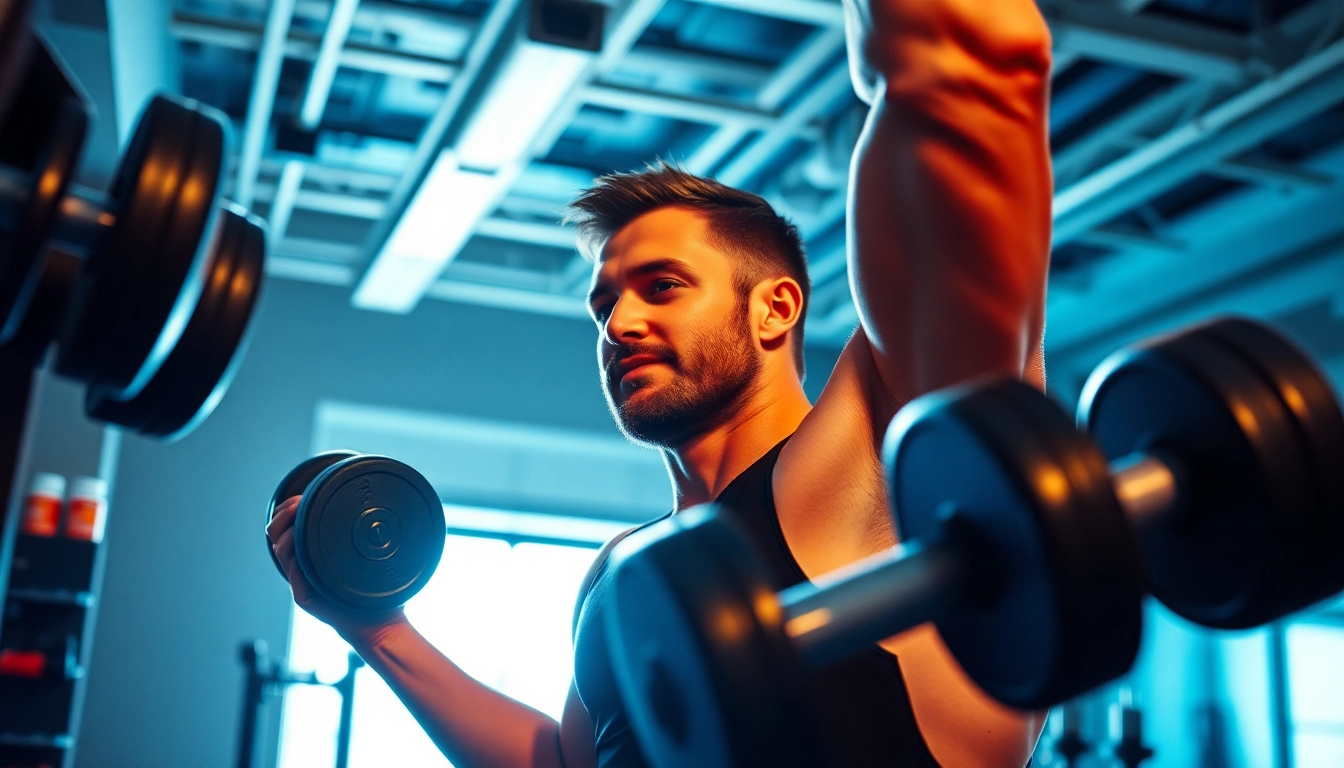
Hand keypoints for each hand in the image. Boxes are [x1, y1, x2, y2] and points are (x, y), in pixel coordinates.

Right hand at [266, 495, 407, 643]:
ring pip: (281, 553)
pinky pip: (294, 578)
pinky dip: (297, 562)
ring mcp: (302, 584)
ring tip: (301, 521)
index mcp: (312, 557)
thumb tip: (376, 504)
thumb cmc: (378, 591)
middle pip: (276, 538)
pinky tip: (305, 548)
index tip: (299, 496)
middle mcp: (303, 569)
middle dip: (282, 516)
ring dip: (287, 533)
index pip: (286, 529)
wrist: (381, 623)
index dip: (286, 510)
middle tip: (297, 503)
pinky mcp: (307, 599)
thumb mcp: (368, 556)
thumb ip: (363, 534)